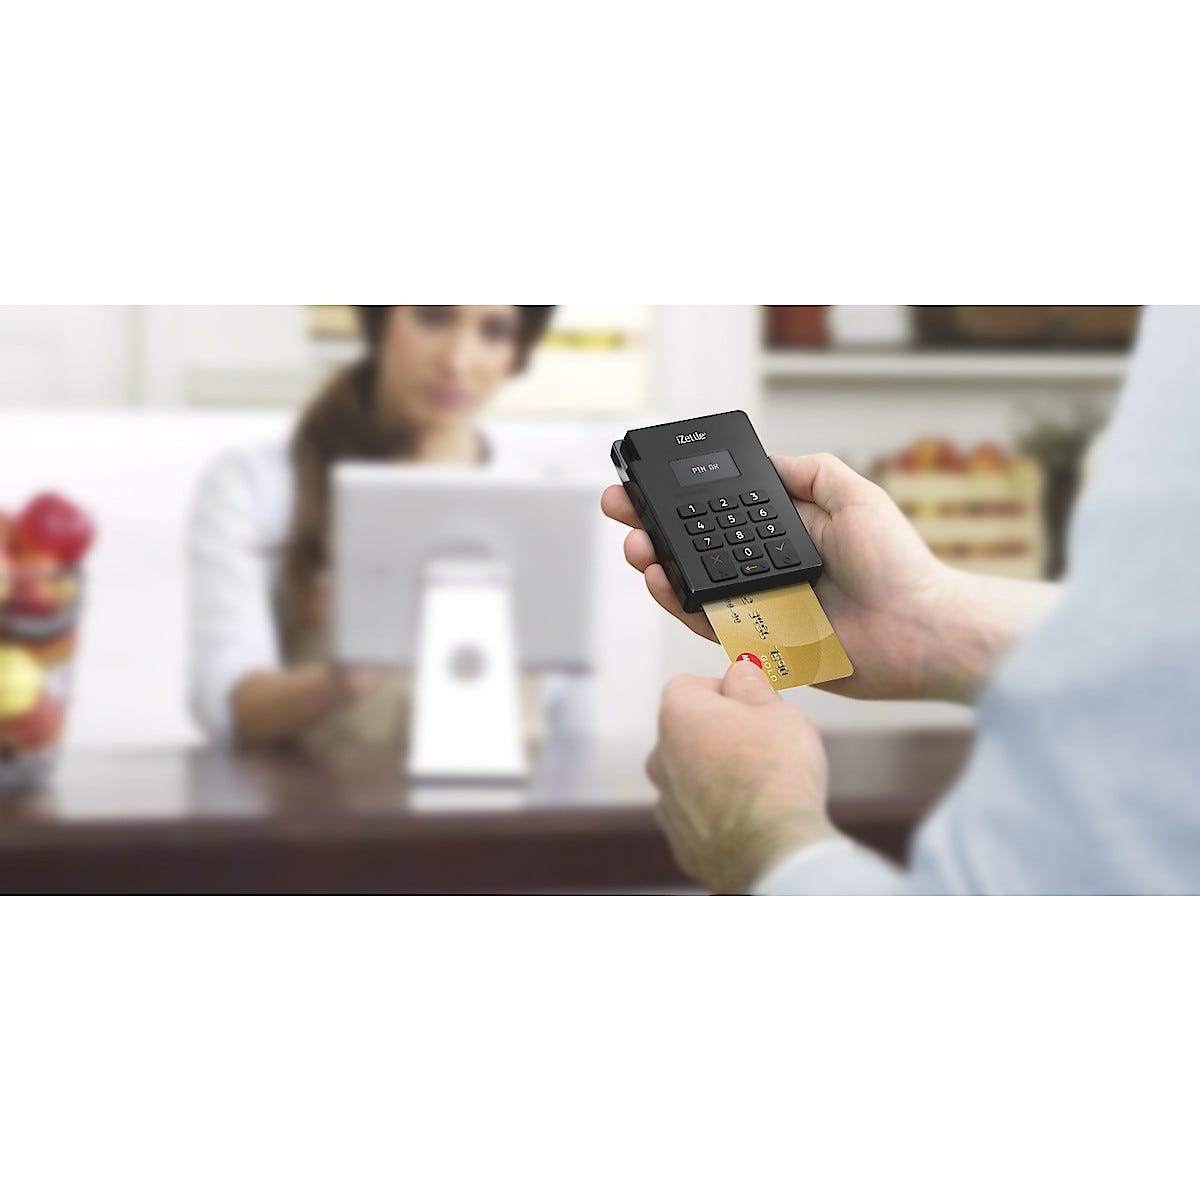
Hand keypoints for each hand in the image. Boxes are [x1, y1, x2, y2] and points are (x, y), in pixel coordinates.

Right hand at [603, 452, 1000, 703]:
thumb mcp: (856, 497)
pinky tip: (660, 581)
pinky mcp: (760, 643)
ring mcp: (761, 606)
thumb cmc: (899, 566)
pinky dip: (679, 604)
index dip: (683, 499)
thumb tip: (767, 458)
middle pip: (696, 546)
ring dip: (658, 564)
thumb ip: (810, 474)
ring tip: (636, 547)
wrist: (920, 629)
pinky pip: (708, 624)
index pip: (721, 513)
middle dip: (654, 527)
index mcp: (786, 534)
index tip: (648, 483)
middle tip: (621, 511)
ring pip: (693, 585)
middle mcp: (767, 568)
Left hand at [648, 659, 837, 893]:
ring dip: (718, 774)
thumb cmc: (775, 775)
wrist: (774, 850)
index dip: (725, 690)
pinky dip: (720, 813)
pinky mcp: (682, 841)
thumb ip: (751, 684)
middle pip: (690, 732)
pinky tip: (753, 817)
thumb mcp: (776, 710)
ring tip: (762, 785)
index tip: (753, 702)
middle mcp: (662, 758)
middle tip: (765, 744)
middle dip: (722, 734)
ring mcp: (668, 803)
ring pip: (693, 776)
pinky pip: (700, 815)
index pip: (690, 685)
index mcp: (678, 716)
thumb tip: (740, 670)